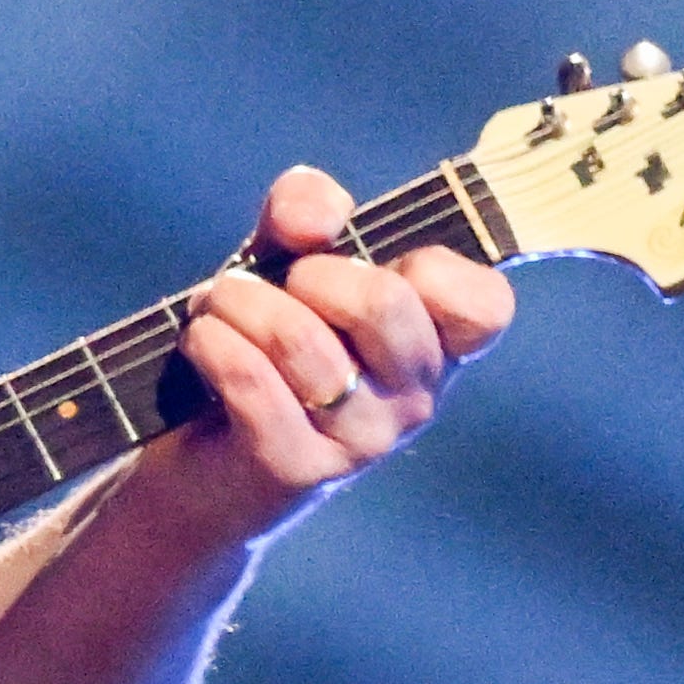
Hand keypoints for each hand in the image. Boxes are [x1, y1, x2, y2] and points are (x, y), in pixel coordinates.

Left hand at [123, 165, 514, 550]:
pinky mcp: (295, 467)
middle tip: (272, 288)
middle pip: (383, 302)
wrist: (198, 469)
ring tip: (219, 312)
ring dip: (234, 302)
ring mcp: (360, 440)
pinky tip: (203, 344)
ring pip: (298, 336)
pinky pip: (248, 375)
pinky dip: (209, 340)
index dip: (431, 265)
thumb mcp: (284, 263)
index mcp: (432, 348)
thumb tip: (311, 219)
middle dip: (304, 272)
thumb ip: (306, 214)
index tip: (374, 264)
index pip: (484, 304)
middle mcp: (414, 399)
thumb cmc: (260, 350)